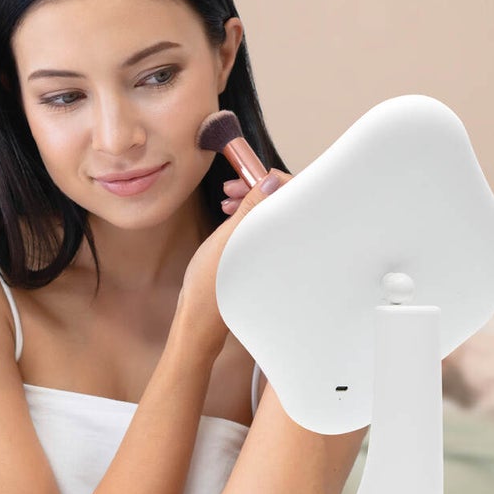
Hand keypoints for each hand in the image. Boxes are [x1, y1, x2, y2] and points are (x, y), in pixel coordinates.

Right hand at [174, 169, 291, 361]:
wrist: (199, 317)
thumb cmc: (209, 283)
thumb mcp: (228, 236)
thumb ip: (252, 206)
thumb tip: (272, 180)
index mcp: (279, 239)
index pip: (293, 195)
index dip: (273, 179)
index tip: (248, 176)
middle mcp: (282, 246)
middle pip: (283, 203)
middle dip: (259, 188)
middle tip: (231, 188)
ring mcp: (273, 253)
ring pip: (271, 215)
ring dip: (251, 202)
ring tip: (226, 203)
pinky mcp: (263, 259)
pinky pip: (263, 228)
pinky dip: (249, 217)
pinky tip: (230, 216)